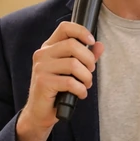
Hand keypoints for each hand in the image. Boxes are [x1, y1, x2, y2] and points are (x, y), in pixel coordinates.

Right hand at [16, 22, 104, 140]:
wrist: (40, 113)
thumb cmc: (57, 90)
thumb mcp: (72, 72)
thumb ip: (85, 57)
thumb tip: (100, 45)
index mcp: (49, 47)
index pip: (65, 28)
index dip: (81, 31)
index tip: (92, 41)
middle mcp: (42, 54)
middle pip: (72, 45)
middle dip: (88, 60)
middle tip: (90, 72)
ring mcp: (41, 68)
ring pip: (73, 64)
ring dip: (86, 77)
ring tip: (86, 85)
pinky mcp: (43, 82)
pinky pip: (70, 82)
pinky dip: (80, 89)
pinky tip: (80, 94)